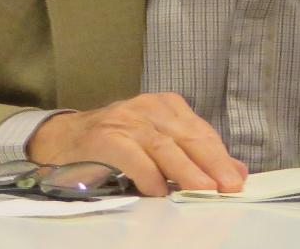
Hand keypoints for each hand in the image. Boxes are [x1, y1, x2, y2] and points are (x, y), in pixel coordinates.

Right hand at [27, 92, 247, 196]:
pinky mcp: (106, 138)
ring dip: (186, 172)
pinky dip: (149, 175)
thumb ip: (194, 156)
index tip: (236, 179)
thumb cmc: (116, 143)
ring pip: (165, 147)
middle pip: (189, 138)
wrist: (62, 138)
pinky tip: (160, 191)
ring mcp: (127, 120)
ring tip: (204, 190)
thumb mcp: (158, 143)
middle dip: (212, 164)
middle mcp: (149, 108)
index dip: (221, 157)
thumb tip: (237, 172)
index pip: (201, 133)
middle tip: (228, 187)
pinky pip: (133, 157)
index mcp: (167, 106)